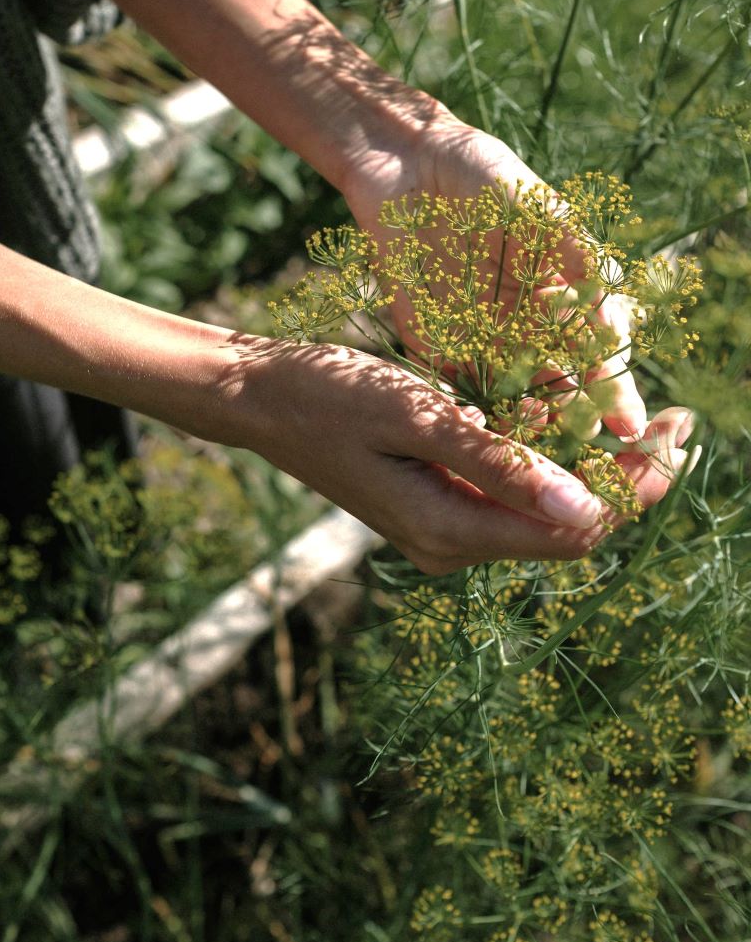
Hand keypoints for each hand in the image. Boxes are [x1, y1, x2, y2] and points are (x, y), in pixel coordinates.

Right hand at [230, 336, 692, 574]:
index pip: (575, 529)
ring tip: (640, 420)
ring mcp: (444, 530)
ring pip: (545, 512)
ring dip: (594, 470)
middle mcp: (453, 544)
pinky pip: (512, 496)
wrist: (261, 400)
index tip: (681, 434)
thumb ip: (501, 466)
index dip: (637, 487)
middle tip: (678, 424)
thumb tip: (589, 509)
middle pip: (569, 527)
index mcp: (450, 530)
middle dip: (629, 479)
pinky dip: (550, 464)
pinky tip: (570, 423)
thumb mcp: (418, 419)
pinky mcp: (437, 505)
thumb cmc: (329, 397)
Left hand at [341, 111, 647, 440]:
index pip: (596, 355)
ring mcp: (478, 338)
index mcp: (561, 298)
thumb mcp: (541, 208)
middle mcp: (524, 327)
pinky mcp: (431, 342)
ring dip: (522, 421)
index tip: (629, 426)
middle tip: (583, 439)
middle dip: (573, 419)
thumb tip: (616, 316)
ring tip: (534, 428)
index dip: (615, 392)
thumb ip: (578, 256)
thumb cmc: (484, 176)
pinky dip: (466, 412)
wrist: (406, 165)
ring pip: (508, 398)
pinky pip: (451, 387)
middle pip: (557, 388)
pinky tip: (480, 426)